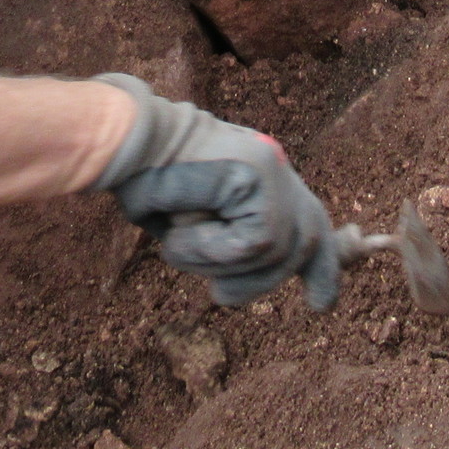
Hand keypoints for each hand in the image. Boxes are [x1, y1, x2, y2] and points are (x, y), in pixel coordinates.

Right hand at [93, 75, 341, 308]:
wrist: (126, 142)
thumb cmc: (146, 183)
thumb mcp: (189, 222)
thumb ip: (223, 245)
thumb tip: (234, 284)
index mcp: (264, 179)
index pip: (310, 223)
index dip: (322, 266)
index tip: (320, 307)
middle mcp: (276, 170)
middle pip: (302, 244)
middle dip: (264, 281)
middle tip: (221, 294)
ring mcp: (272, 170)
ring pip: (271, 251)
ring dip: (215, 260)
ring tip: (177, 238)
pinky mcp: (260, 176)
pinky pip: (251, 244)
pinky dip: (210, 249)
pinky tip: (183, 226)